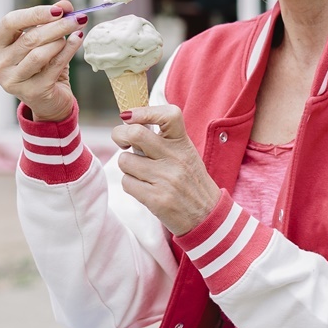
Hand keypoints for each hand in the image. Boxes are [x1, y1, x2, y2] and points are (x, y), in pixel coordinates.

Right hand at [0, 0, 84, 122]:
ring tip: (73, 33)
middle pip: (29, 38)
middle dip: (57, 26)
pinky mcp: (31, 92)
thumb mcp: (44, 40)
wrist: (49, 101)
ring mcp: (13, 81)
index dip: (35, 14)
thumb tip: (65, 4)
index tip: (59, 10)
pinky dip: (69, 51)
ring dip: (61, 40)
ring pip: (40, 54)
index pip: (10, 22)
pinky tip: (77, 40)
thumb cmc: (42, 66)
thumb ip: (51, 21)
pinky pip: (54, 67)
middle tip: (77, 17)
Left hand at [111, 105, 221, 235]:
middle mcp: (175, 158)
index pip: (169, 115)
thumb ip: (163, 139)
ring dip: (127, 166)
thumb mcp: (184, 154)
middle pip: (135, 134)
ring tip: (141, 173)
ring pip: (125, 161)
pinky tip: (144, 188)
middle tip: (122, 142)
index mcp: (183, 144)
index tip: (129, 116)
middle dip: (120, 136)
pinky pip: (127, 183)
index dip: (144, 111)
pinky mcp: (156, 199)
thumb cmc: (190, 182)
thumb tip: (129, 123)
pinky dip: (130, 185)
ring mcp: (166, 179)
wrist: (207, 216)